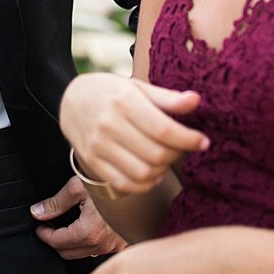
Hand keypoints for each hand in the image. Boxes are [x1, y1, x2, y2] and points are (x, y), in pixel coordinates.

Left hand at [31, 176, 124, 259]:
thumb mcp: (77, 188)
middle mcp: (103, 244)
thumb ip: (55, 204)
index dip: (44, 235)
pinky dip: (85, 243)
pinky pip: (97, 249)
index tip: (39, 226)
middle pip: (68, 253)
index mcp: (89, 232)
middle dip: (55, 241)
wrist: (133, 181)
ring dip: (70, 243)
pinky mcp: (120, 243)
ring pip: (82, 253)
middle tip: (48, 226)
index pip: (57, 243)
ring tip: (64, 226)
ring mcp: (113, 246)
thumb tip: (37, 213)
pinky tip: (82, 228)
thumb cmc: (108, 182)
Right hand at [60, 73, 207, 194]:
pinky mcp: (92, 162)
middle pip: (155, 154)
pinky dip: (144, 185)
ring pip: (142, 173)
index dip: (188, 139)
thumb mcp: (137, 87)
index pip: (163, 129)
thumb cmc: (111, 92)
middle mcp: (109, 124)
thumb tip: (196, 101)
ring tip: (167, 159)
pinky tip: (152, 174)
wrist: (70, 100)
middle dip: (178, 155)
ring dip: (163, 171)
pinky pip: (124, 184)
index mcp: (124, 101)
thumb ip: (167, 98)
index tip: (203, 141)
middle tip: (184, 148)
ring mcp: (98, 146)